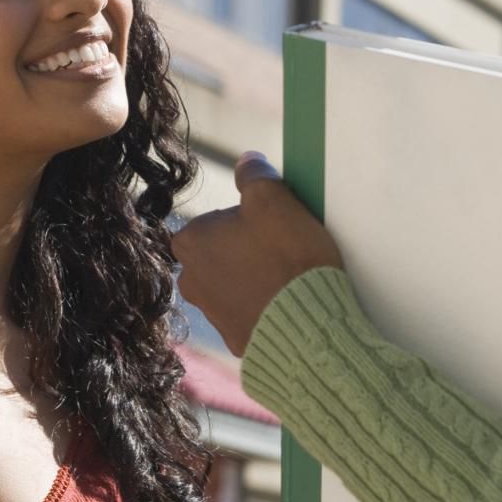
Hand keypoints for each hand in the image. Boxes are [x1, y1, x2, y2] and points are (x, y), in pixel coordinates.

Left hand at [172, 153, 342, 356]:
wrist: (309, 326)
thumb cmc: (286, 255)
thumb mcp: (272, 199)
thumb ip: (253, 174)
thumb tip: (245, 160)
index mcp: (191, 243)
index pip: (213, 221)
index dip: (243, 220)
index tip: (269, 226)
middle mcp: (191, 281)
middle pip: (221, 254)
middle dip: (245, 251)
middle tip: (281, 251)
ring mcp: (212, 315)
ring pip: (233, 284)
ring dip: (253, 279)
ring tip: (287, 278)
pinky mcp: (235, 341)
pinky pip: (248, 315)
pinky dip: (264, 308)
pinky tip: (287, 303)